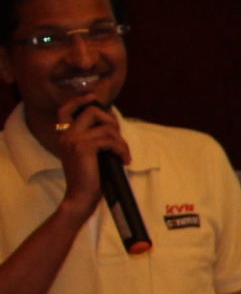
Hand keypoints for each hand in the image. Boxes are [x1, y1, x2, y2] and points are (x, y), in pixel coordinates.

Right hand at [49, 98, 130, 216]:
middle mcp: (66, 135)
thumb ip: (94, 138)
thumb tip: (111, 123)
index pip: (65, 110)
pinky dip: (122, 149)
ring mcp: (73, 140)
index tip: (93, 97)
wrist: (80, 196)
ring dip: (121, 141)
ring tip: (123, 155)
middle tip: (119, 139)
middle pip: (92, 112)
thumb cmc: (89, 177)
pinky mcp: (84, 147)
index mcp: (65, 136)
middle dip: (112, 121)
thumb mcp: (90, 153)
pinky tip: (124, 160)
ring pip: (106, 127)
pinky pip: (111, 140)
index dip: (80, 100)